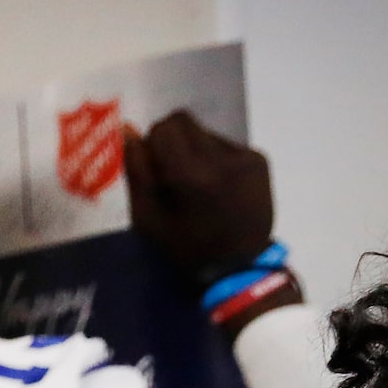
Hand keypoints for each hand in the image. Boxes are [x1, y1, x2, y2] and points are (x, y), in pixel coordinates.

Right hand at [124, 109, 277, 286]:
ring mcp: (244, 157)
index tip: (157, 170)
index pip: (164, 128)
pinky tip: (220, 187)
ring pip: (205, 131)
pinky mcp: (259, 159)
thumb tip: (128, 129)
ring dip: (195, 150)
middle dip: (173, 141)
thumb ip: (137, 172)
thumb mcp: (148, 219)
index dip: (154, 145)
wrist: (241, 267)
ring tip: (200, 184)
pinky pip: (226, 144)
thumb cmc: (187, 249)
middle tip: (174, 172)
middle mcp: (221, 158)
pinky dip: (216, 159)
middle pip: (184, 120)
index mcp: (191, 176)